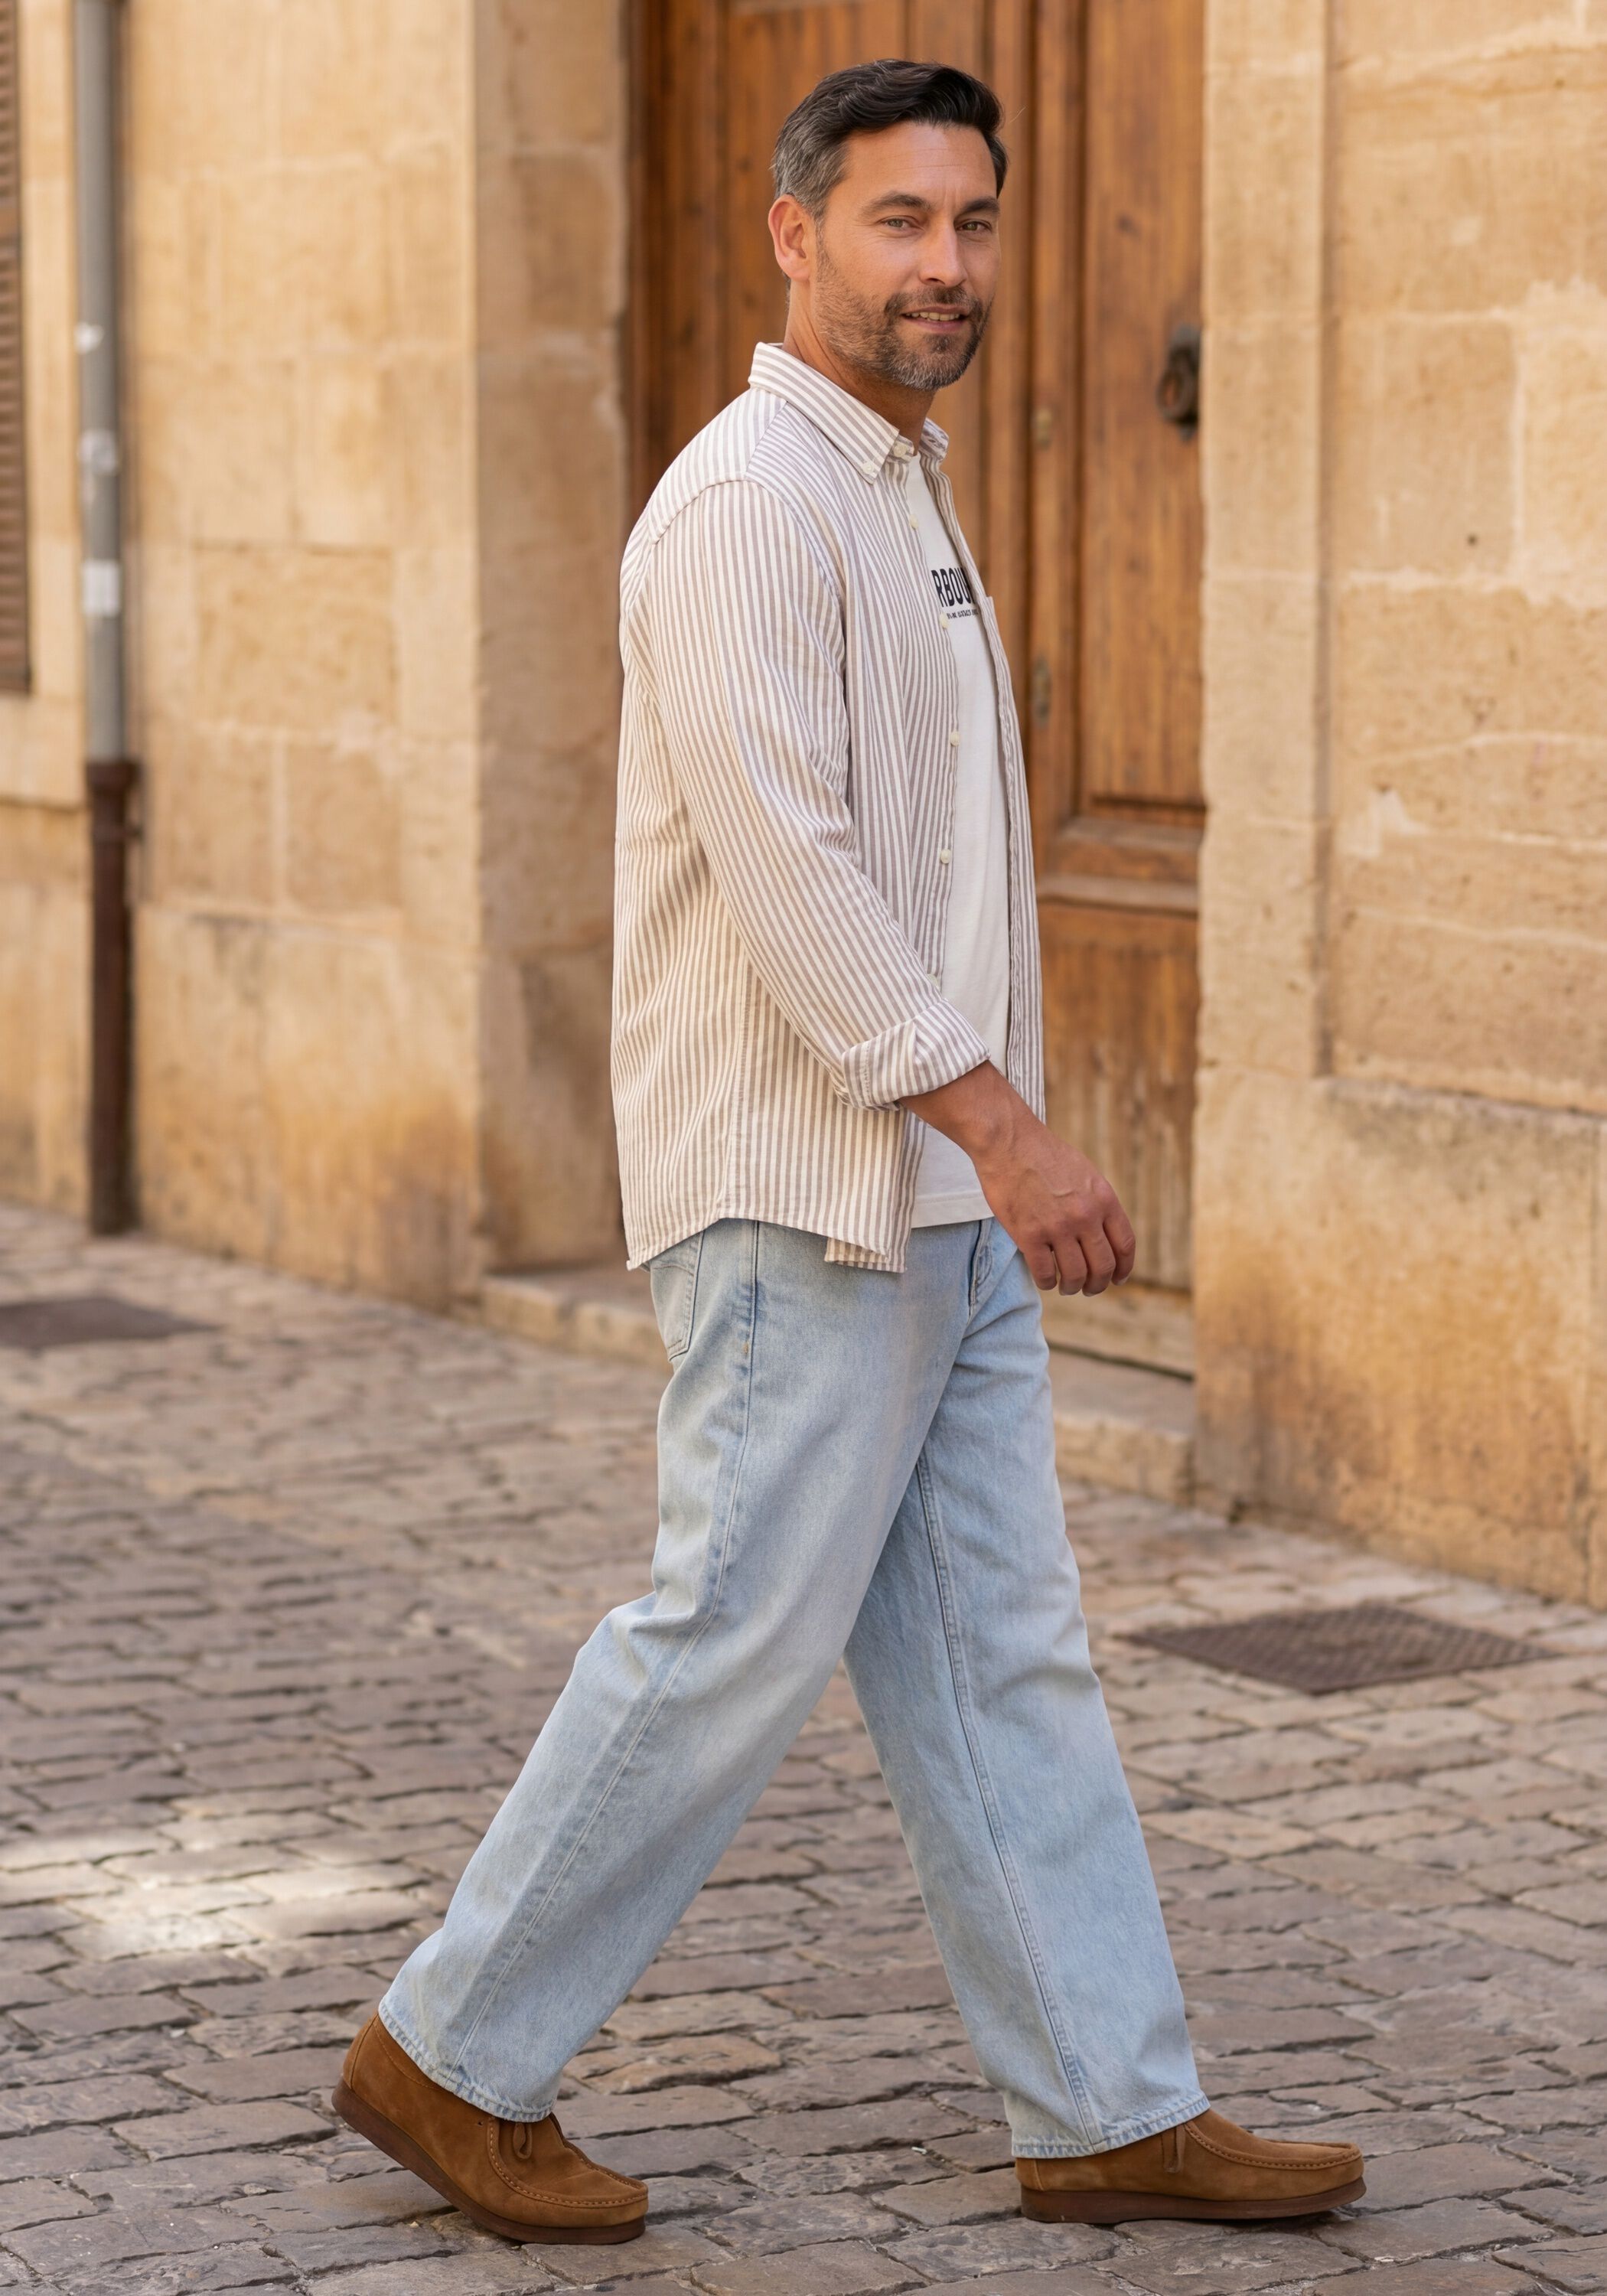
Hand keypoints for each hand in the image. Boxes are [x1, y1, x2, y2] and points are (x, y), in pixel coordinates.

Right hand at [904, 1064, 1135, 1295]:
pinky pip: (1044, 1272)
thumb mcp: (1085, 1173)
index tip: (1117, 1278)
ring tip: (1066, 1286)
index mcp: (1103, 1199)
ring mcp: (1057, 1227)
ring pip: (1074, 1275)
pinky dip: (1047, 1282)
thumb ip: (1097, 1203)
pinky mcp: (1028, 1234)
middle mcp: (1085, 1216)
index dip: (1123, 1268)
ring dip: (1072, 1287)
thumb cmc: (1043, 1155)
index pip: (1124, 1245)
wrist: (1008, 1141)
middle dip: (1097, 1284)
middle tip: (1089, 1288)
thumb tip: (1103, 1235)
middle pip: (1102, 1266)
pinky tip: (1045, 1280)